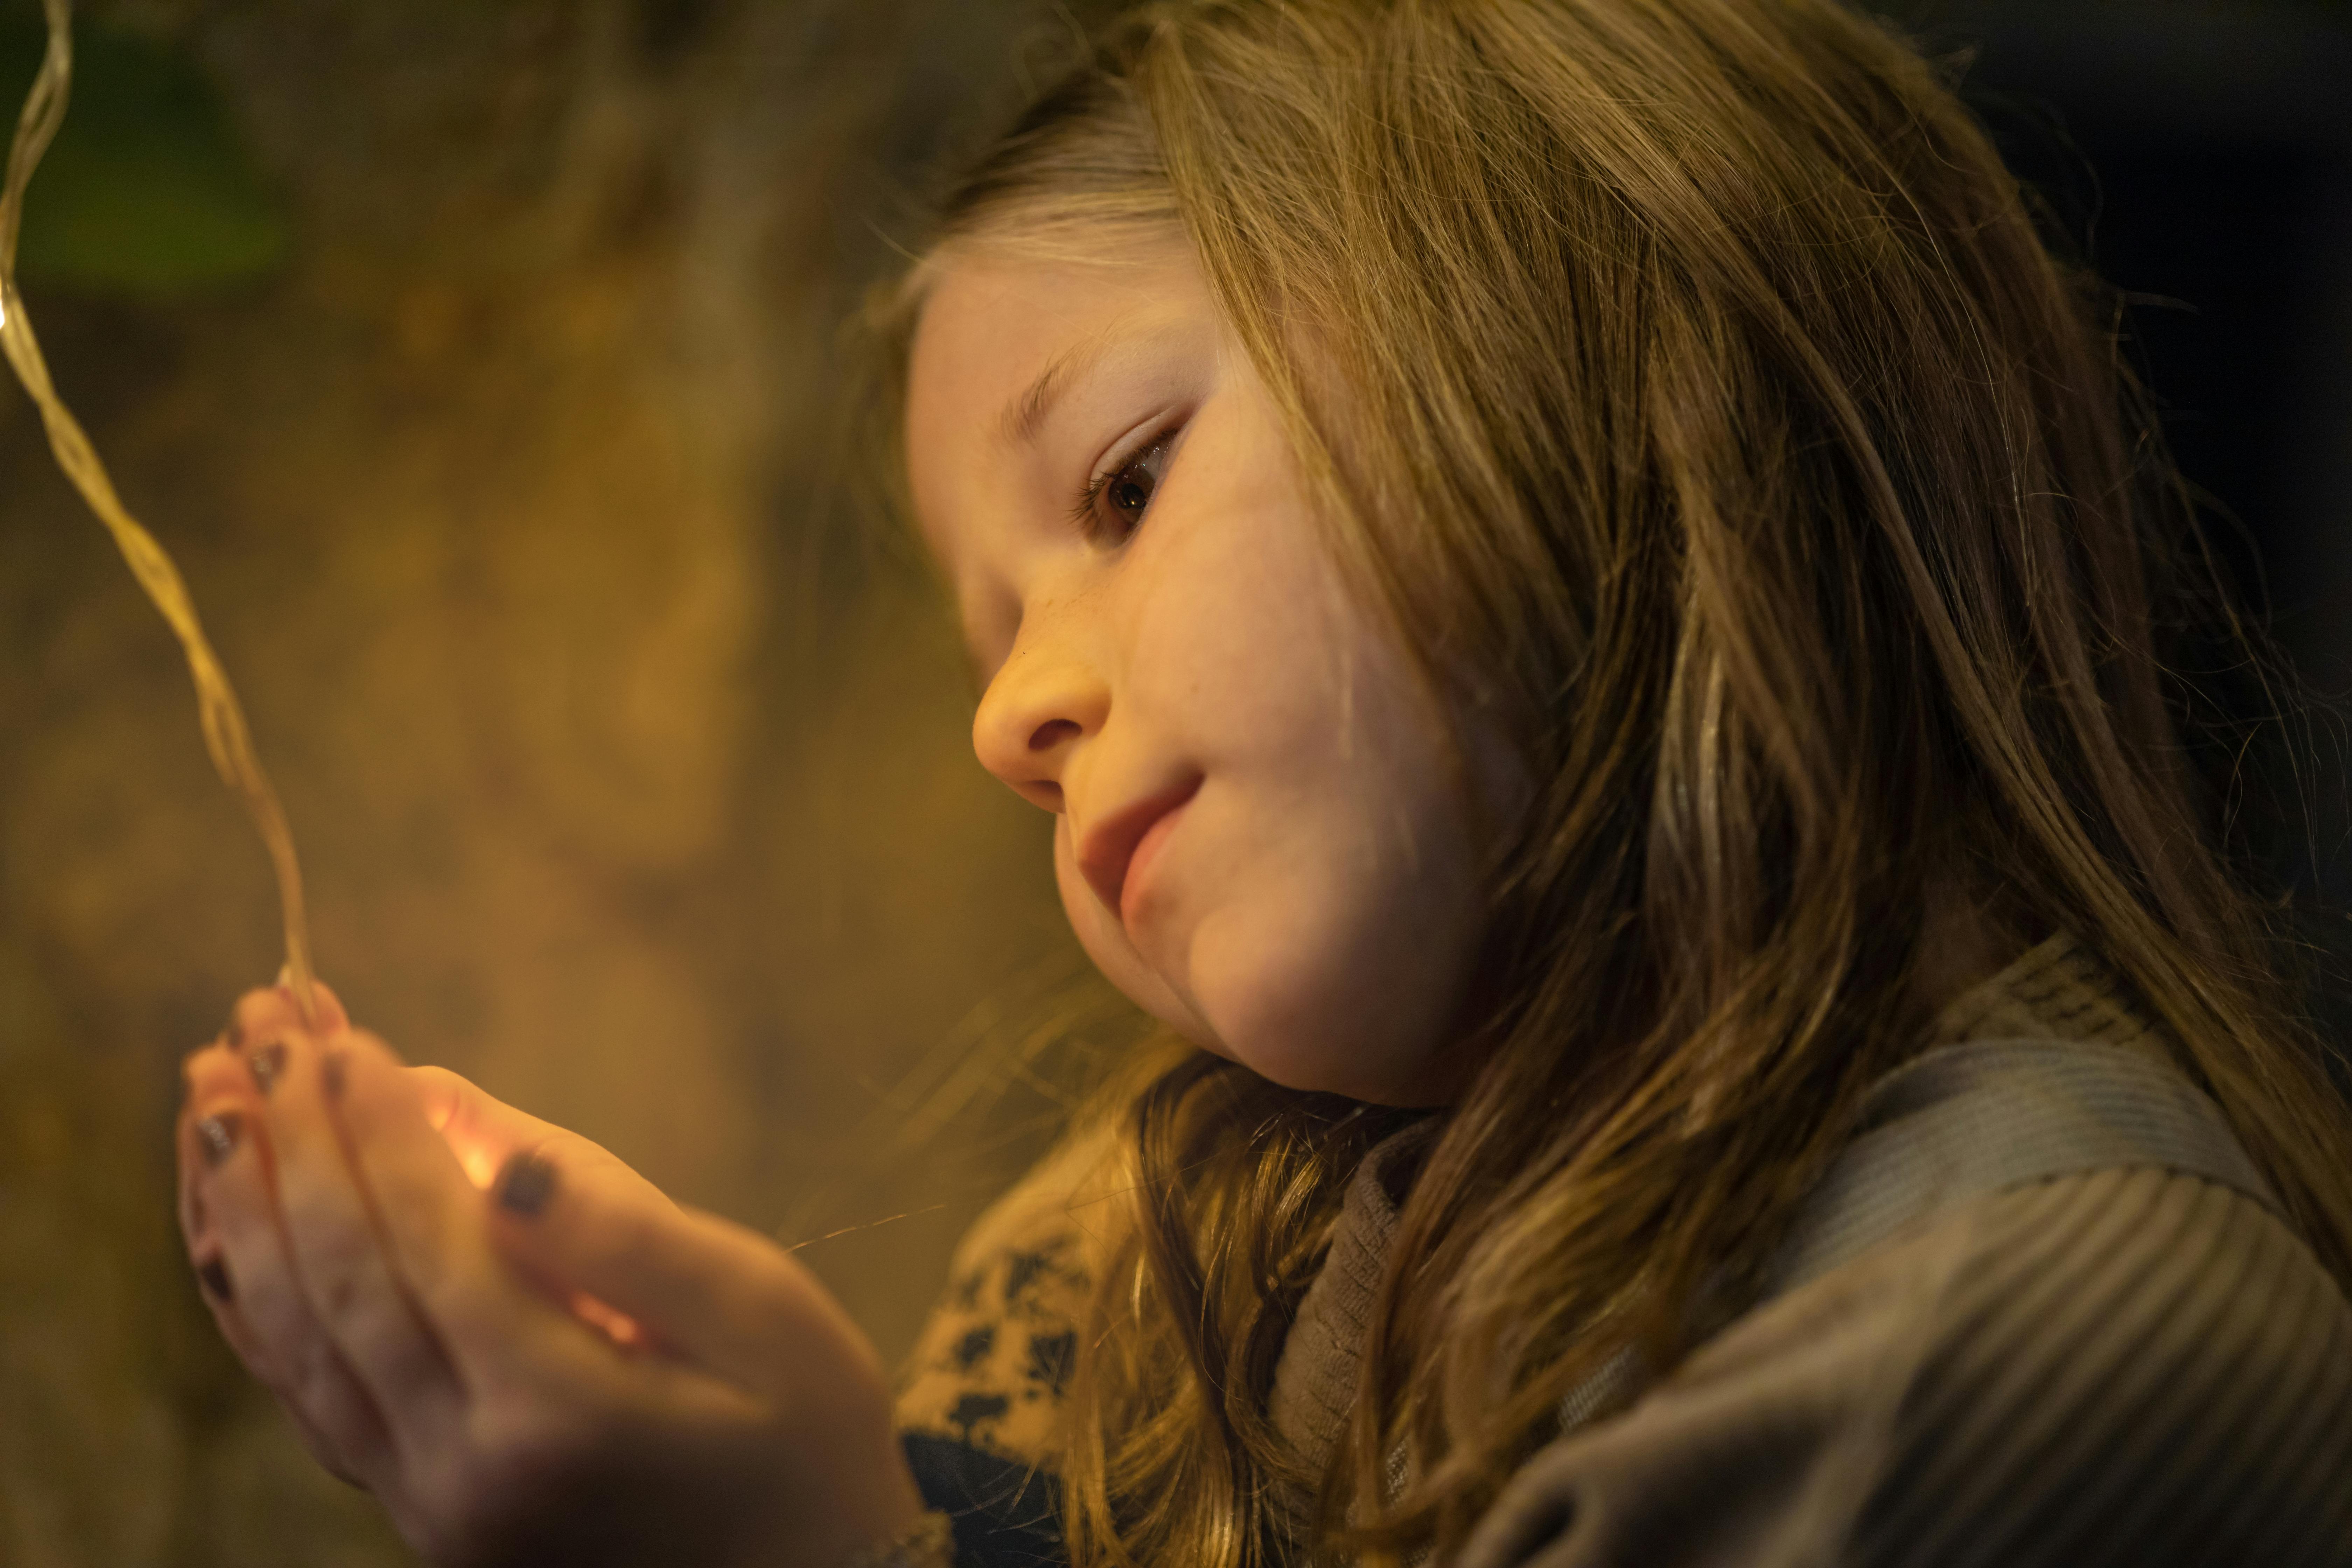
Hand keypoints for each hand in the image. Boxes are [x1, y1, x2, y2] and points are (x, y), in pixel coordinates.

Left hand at [176, 982, 921, 1567]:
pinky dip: (252, 1294)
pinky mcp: (417, 1511)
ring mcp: (428, 1504)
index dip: (378, 1132)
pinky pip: (302, 1392)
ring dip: (241, 1205)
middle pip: (342, 1283)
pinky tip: (225, 1217)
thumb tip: (506, 1162)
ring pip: (294, 1339)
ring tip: (209, 1091)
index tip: (339, 1034)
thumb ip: (630, 1238)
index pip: (433, 1245)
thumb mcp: (762, 1312)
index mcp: (562, 1412)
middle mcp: (467, 1472)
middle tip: (253, 1028)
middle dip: (290, 1141)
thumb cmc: (805, 1430)